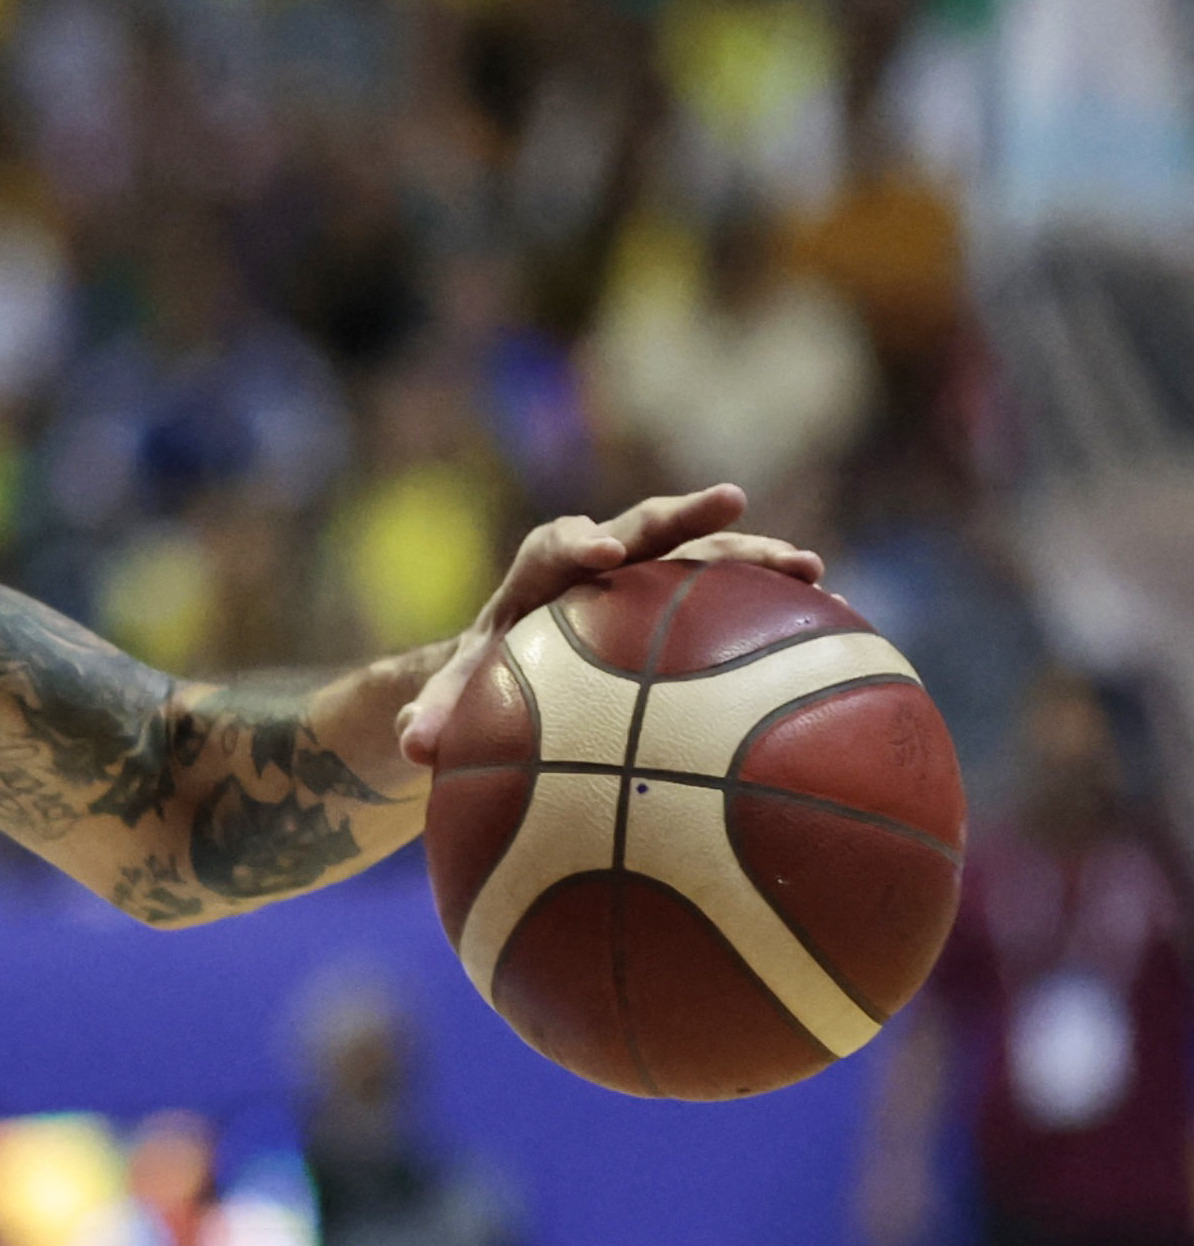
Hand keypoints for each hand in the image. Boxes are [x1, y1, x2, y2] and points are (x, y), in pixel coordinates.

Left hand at [394, 487, 826, 770]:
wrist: (516, 666)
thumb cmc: (485, 679)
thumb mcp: (454, 698)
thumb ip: (434, 714)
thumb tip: (409, 747)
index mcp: (539, 575)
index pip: (556, 544)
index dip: (578, 540)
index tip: (599, 552)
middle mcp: (600, 562)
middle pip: (644, 526)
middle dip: (685, 512)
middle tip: (732, 498)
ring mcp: (648, 581)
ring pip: (702, 556)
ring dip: (753, 557)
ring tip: (811, 569)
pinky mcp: (683, 605)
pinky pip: (734, 600)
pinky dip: (776, 608)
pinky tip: (836, 627)